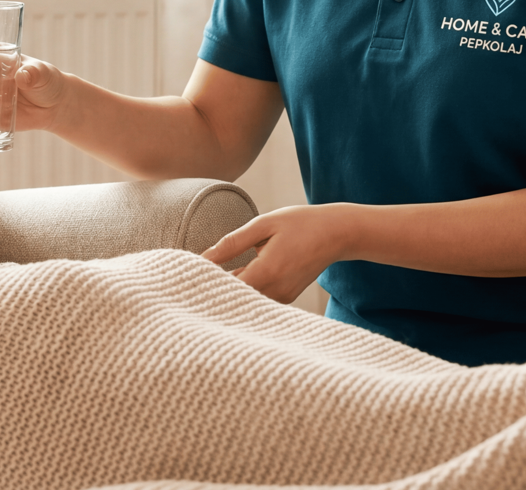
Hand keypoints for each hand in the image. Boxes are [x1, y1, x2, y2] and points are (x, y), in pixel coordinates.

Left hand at [201, 203, 355, 304]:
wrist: (337, 233)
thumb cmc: (300, 223)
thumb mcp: (263, 225)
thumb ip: (232, 242)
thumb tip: (203, 257)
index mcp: (267, 272)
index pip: (225, 289)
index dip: (204, 284)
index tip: (187, 275)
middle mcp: (276, 291)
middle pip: (234, 299)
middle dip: (213, 289)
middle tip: (191, 278)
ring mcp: (283, 297)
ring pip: (245, 300)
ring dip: (228, 289)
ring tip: (208, 276)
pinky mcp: (286, 297)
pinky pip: (258, 297)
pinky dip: (244, 289)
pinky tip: (233, 275)